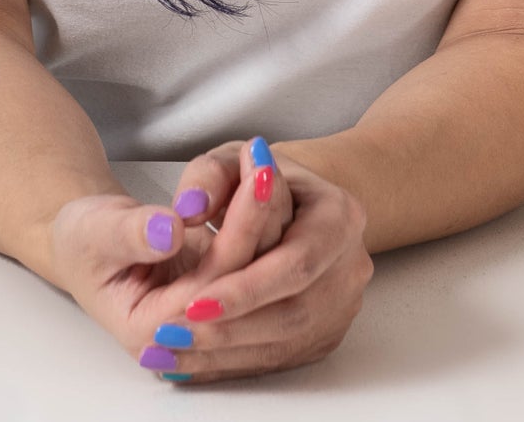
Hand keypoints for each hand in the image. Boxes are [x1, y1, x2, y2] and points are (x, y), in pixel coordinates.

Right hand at [48, 136, 293, 377]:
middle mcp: (184, 332)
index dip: (239, 233)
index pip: (213, 284)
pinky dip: (257, 216)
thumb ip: (132, 234)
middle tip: (267, 163)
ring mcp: (203, 311)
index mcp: (150, 330)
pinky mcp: (215, 286)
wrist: (84, 240)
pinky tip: (263, 176)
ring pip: (251, 267)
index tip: (255, 182)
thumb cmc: (83, 239)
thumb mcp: (96, 231)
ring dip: (265, 214)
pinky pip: (247, 256)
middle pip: (239, 277)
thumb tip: (170, 231)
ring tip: (266, 161)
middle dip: (260, 217)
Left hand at [143, 148, 372, 384]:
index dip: (245, 288)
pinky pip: (281, 357)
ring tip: (173, 348)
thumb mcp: (229, 161)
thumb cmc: (259, 180)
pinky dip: (232, 362)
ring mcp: (342, 305)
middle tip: (174, 334)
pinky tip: (191, 359)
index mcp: (339, 216)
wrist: (295, 199)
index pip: (296, 263)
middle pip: (293, 312)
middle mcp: (350, 265)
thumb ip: (207, 177)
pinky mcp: (326, 333)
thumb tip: (189, 207)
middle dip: (230, 328)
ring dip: (226, 351)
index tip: (194, 302)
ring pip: (286, 343)